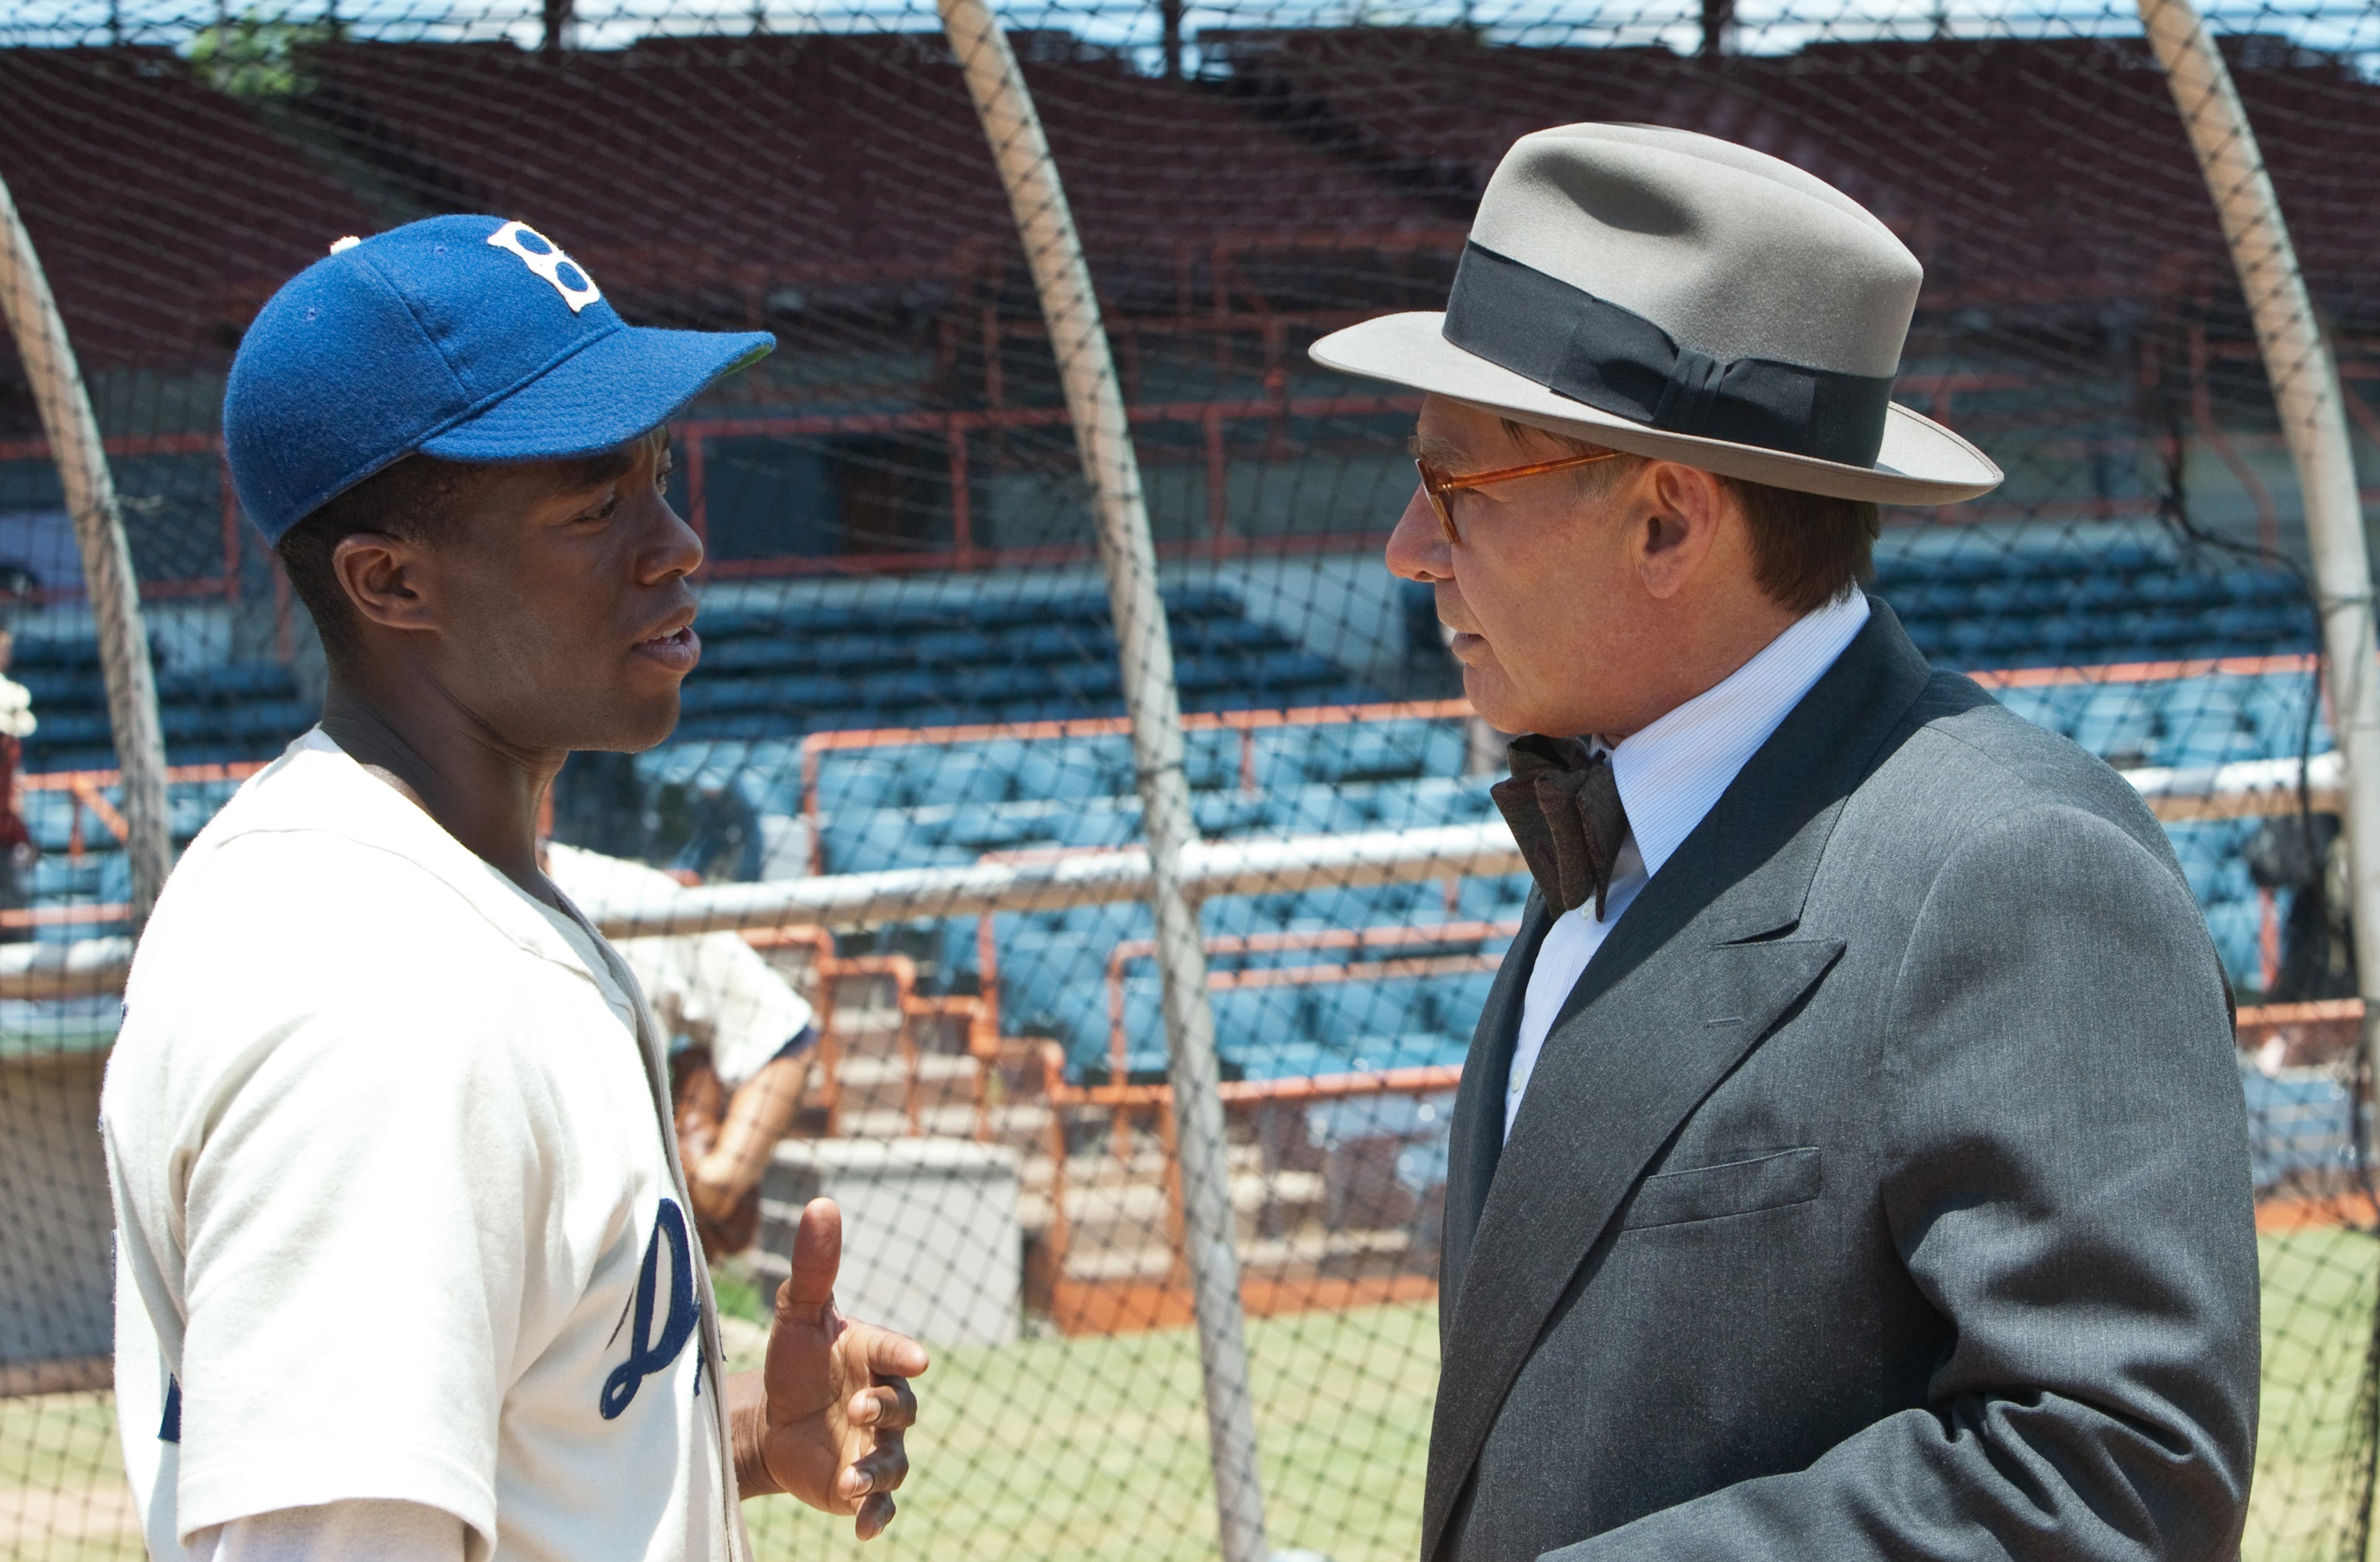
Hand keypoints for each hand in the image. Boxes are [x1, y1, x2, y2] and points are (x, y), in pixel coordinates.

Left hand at [730, 1197, 927, 1539]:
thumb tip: (823, 1201)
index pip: (896, 1353)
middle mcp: (886, 1401)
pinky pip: (880, 1503)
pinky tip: (861, 1526)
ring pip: (893, 1460)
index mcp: (875, 1356)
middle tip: (858, 1407)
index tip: (916, 1360)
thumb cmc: (795, 1361)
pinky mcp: (860, 1485)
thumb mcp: (796, 1315)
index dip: (904, 1355)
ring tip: (849, 1477)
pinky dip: (875, 1513)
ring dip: (875, 1469)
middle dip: (885, 1408)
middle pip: (903, 1408)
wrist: (772, 1421)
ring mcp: (877, 1446)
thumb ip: (814, 1267)